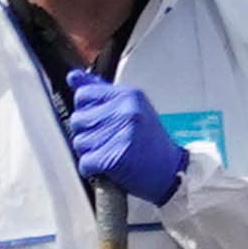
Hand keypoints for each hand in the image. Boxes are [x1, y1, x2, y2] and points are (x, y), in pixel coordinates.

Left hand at [62, 71, 186, 204]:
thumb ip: (101, 92)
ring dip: (91, 153)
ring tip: (113, 153)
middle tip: (111, 141)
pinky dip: (92, 170)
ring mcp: (121, 134)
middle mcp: (126, 111)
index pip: (83, 95)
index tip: (103, 122)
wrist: (173, 171)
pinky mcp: (115, 157)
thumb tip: (74, 76)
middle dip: (88, 134)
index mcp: (129, 96)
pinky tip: (109, 167)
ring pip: (79, 142)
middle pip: (78, 120)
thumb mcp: (131, 109)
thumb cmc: (150, 143)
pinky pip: (85, 162)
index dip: (88, 111)